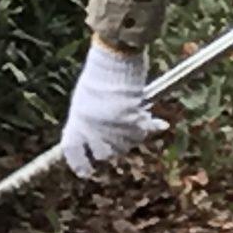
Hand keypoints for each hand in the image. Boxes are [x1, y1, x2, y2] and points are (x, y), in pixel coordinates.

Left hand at [60, 41, 167, 177]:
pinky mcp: (131, 121)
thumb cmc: (99, 75)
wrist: (114, 61)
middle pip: (103, 153)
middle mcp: (91, 128)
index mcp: (76, 121)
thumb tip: (94, 137)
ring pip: (125, 146)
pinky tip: (160, 124)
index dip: (78, 164)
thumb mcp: (85, 100)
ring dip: (132, 138)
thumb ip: (87, 120)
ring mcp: (111, 126)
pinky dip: (153, 127)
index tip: (85, 172)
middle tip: (120, 143)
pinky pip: (144, 132)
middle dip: (112, 150)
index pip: (72, 151)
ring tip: (138, 125)